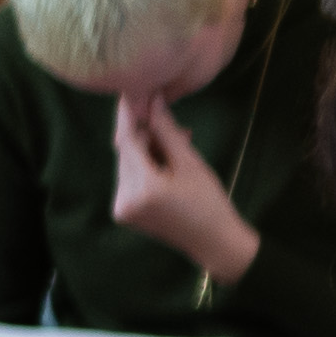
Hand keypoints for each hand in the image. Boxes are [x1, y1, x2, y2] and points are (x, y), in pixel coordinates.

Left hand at [106, 94, 262, 278]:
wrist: (214, 243)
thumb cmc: (210, 203)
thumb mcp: (191, 164)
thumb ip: (167, 132)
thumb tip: (153, 102)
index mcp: (142, 188)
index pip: (127, 141)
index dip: (128, 115)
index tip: (129, 92)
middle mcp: (123, 198)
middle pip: (126, 152)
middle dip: (144, 133)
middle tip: (169, 119)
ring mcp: (121, 207)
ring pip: (128, 164)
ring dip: (146, 149)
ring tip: (177, 142)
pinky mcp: (124, 211)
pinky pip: (130, 178)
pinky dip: (145, 166)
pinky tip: (166, 161)